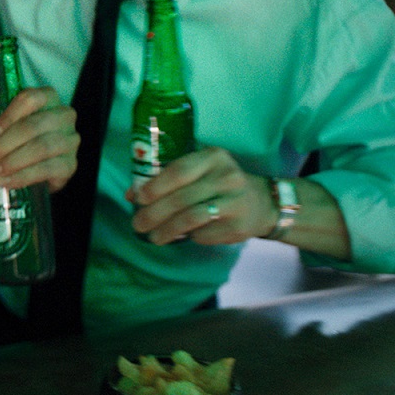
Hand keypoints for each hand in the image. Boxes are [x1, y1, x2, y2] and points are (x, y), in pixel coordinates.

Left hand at [0, 86, 78, 191]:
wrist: (23, 162)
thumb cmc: (10, 132)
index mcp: (47, 96)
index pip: (30, 99)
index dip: (9, 116)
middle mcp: (64, 115)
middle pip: (34, 125)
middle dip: (6, 143)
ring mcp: (70, 140)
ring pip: (42, 147)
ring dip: (14, 161)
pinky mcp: (70, 164)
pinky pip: (48, 170)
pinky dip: (24, 176)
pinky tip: (7, 181)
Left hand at [124, 146, 275, 244]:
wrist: (262, 203)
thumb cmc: (219, 184)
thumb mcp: (199, 172)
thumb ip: (167, 180)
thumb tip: (132, 195)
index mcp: (213, 157)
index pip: (178, 171)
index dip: (155, 186)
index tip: (138, 198)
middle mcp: (227, 177)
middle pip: (182, 198)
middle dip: (155, 213)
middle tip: (138, 224)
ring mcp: (236, 202)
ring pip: (191, 218)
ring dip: (167, 230)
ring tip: (153, 237)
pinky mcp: (240, 226)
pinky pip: (205, 234)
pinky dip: (189, 237)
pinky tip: (182, 237)